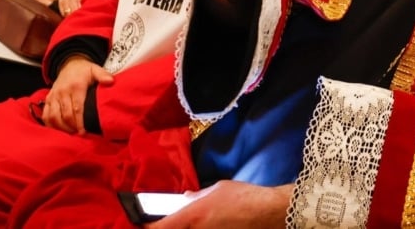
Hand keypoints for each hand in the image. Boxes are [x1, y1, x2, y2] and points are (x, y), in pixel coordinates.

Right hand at [41, 56, 113, 134]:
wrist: (69, 64)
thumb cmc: (84, 70)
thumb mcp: (95, 69)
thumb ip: (103, 75)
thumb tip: (111, 81)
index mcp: (76, 86)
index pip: (77, 108)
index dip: (80, 122)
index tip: (84, 132)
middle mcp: (62, 92)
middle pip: (65, 115)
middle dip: (72, 127)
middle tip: (80, 135)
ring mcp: (53, 96)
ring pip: (54, 117)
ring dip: (62, 128)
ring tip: (71, 133)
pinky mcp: (48, 99)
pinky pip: (45, 115)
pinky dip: (50, 125)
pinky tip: (59, 130)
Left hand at [147, 182, 292, 228]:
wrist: (270, 213)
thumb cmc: (245, 197)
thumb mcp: (217, 189)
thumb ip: (197, 196)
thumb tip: (185, 199)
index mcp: (192, 216)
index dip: (147, 228)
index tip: (144, 225)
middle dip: (171, 228)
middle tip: (172, 223)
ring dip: (187, 228)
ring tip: (200, 221)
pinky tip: (214, 225)